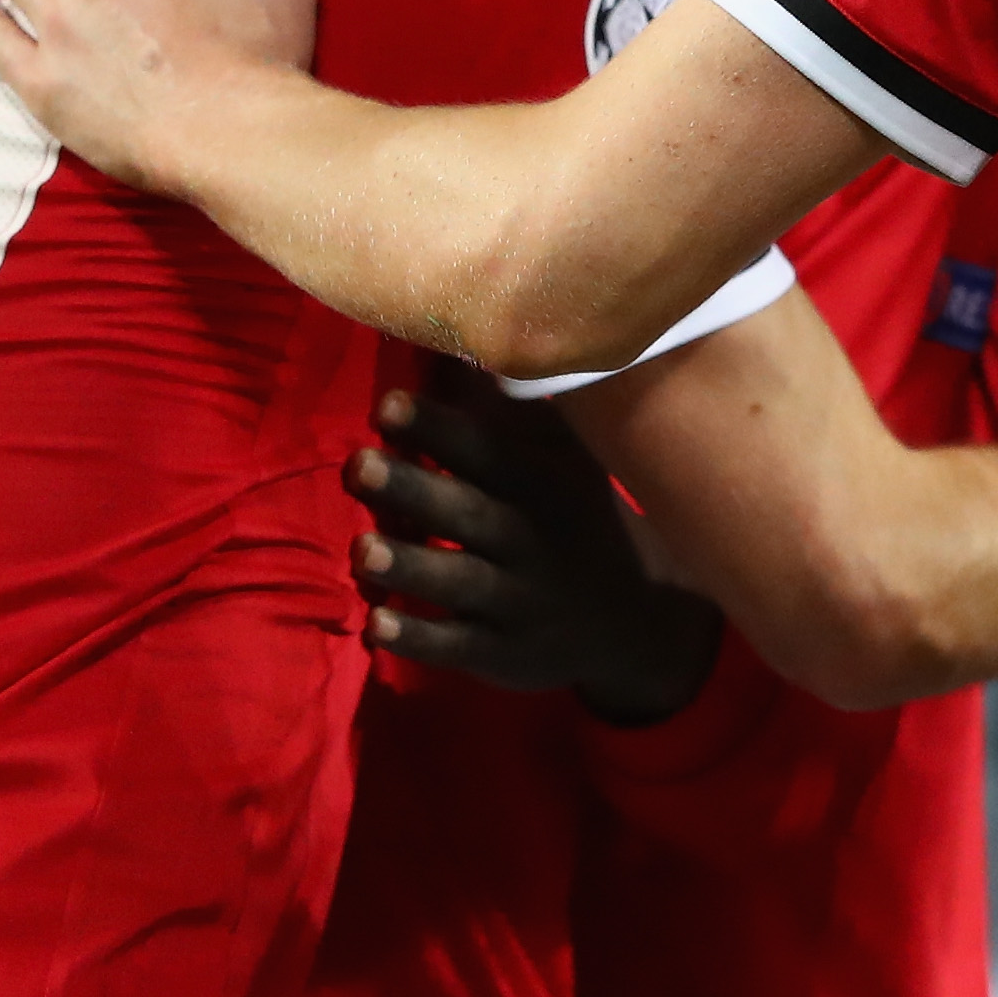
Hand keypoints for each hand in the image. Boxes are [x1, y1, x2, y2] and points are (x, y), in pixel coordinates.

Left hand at [351, 377, 722, 723]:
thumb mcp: (564, 463)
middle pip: (466, 511)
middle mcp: (531, 537)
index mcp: (542, 482)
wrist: (641, 619)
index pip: (486, 451)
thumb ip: (508, 414)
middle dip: (412, 488)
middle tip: (356, 464)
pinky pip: (456, 645)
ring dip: (409, 566)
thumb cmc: (578, 519)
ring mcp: (518, 599)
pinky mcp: (502, 651)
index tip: (387, 406)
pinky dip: (418, 639)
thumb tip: (448, 345)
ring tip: (361, 551)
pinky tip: (375, 628)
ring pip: (459, 581)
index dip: (438, 427)